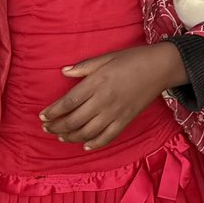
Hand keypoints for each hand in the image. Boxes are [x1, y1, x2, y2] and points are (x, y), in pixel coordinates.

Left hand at [41, 41, 186, 148]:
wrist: (161, 67)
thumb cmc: (133, 59)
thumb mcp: (106, 57)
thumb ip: (84, 67)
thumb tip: (63, 72)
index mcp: (97, 83)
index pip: (68, 102)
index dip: (53, 112)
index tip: (42, 116)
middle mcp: (103, 101)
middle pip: (74, 120)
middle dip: (56, 126)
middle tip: (47, 128)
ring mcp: (115, 113)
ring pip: (87, 132)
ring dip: (70, 137)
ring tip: (60, 136)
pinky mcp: (125, 120)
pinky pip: (107, 137)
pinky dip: (94, 144)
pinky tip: (84, 145)